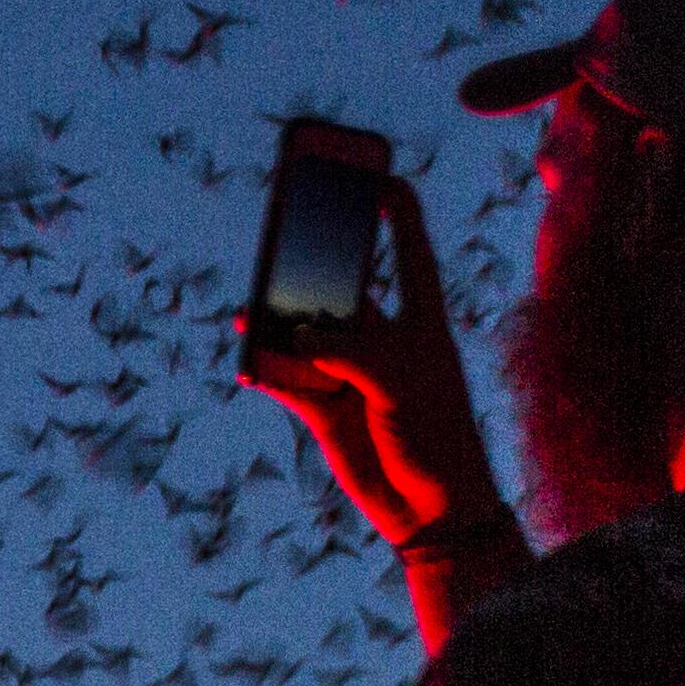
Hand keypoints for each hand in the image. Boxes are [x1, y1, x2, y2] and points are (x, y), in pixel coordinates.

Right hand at [239, 169, 504, 557]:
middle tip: (283, 222)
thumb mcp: (400, 380)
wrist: (431, 511)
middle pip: (338, 280)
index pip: (408, 249)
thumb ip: (346, 350)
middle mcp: (380, 336)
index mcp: (420, 318)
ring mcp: (345, 369)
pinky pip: (277, 373)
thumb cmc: (437, 437)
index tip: (373, 174)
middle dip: (310, 255)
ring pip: (299, 325)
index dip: (393, 209)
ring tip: (251, 307)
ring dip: (274, 316)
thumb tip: (289, 337)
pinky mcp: (318, 405)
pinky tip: (247, 362)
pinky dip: (259, 366)